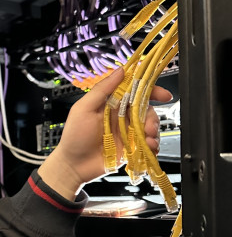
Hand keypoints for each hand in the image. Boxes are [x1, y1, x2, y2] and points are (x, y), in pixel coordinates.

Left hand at [38, 68, 171, 199]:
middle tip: (148, 127)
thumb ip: (102, 89)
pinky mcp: (132, 148)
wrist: (73, 165)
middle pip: (147, 109)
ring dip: (153, 132)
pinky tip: (148, 149)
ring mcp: (128, 132)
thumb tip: (120, 70)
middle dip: (152, 117)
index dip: (151, 89)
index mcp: (112, 103)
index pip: (135, 90)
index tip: (163, 95)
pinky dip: (153, 146)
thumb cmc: (74, 136)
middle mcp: (122, 116)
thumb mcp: (84, 109)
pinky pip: (149, 144)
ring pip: (151, 126)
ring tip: (146, 140)